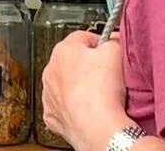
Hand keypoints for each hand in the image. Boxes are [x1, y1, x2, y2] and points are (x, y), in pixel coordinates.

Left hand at [42, 31, 131, 150]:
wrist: (95, 125)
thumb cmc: (102, 90)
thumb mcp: (115, 52)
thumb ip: (112, 40)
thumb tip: (112, 39)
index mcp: (64, 50)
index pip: (83, 37)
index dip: (100, 43)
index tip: (109, 52)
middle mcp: (51, 69)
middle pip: (72, 61)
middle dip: (88, 66)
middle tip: (106, 75)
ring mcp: (49, 93)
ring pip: (65, 84)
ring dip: (79, 87)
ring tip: (98, 95)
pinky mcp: (52, 114)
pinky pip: (63, 106)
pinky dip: (74, 107)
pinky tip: (87, 109)